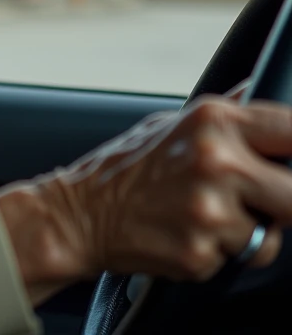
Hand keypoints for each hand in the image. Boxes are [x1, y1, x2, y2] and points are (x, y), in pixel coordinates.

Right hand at [0, 79, 291, 304]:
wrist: (78, 214)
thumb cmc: (126, 168)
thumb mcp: (173, 122)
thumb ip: (227, 112)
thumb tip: (260, 88)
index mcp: (213, 122)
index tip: (290, 161)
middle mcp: (216, 162)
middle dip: (280, 203)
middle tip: (250, 200)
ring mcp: (208, 211)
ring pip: (271, 235)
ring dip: (247, 233)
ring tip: (203, 217)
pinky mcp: (200, 253)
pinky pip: (239, 260)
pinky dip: (219, 253)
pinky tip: (185, 234)